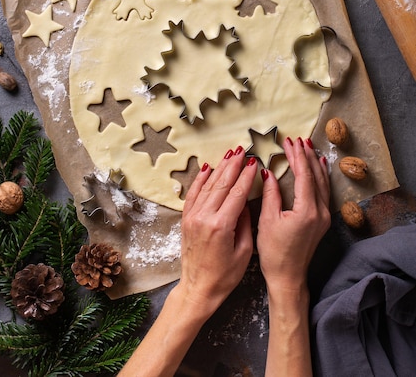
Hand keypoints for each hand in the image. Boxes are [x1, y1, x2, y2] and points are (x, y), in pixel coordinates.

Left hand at [177, 147, 257, 318]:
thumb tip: (244, 202)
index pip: (237, 193)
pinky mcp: (186, 220)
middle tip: (243, 151)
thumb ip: (245, 223)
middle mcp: (204, 217)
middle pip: (221, 184)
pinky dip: (200, 180)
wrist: (198, 289)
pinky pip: (193, 194)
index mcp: (221, 226)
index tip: (254, 163)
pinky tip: (207, 168)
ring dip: (219, 168)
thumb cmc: (225, 276)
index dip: (246, 176)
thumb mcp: (244, 252)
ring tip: (229, 154)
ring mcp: (192, 217)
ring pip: (207, 186)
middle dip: (233, 165)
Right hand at [257, 137, 329, 289]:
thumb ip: (270, 194)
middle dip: (306, 155)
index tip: (288, 142)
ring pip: (322, 182)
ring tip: (308, 147)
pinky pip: (324, 191)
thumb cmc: (274, 253)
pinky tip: (318, 168)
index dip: (296, 156)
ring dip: (314, 163)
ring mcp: (324, 216)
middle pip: (316, 175)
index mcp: (307, 210)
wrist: (288, 278)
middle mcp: (320, 211)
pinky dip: (320, 176)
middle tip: (297, 140)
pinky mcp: (322, 221)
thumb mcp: (267, 220)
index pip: (303, 175)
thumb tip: (268, 172)